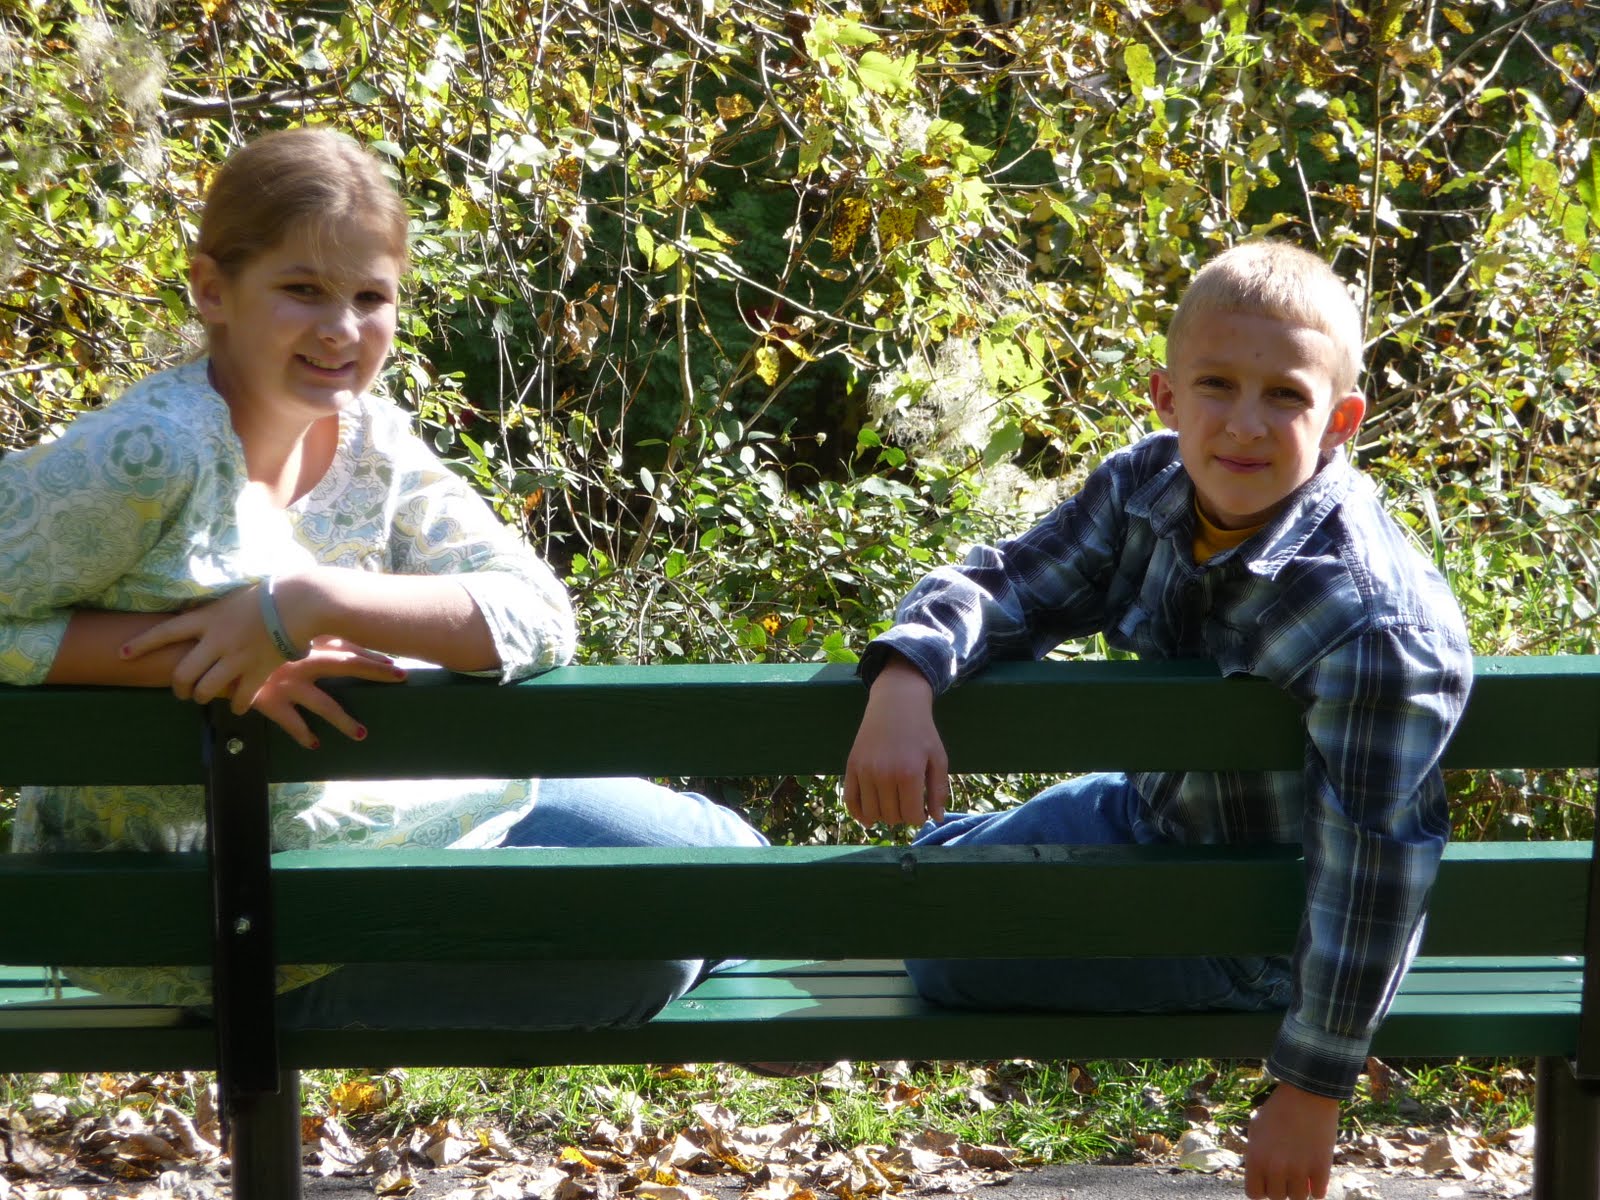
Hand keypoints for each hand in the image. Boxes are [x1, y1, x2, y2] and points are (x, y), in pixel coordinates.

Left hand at [121, 582, 302, 712]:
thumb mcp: (232, 596)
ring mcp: (236, 658)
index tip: (122, 654)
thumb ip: (215, 610)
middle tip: (183, 691)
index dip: (141, 644)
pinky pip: (241, 697)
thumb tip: (204, 617)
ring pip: (207, 689)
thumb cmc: (269, 592)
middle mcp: (216, 641)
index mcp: (207, 619)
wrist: (298, 602)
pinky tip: (238, 705)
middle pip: (183, 673)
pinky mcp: (257, 671)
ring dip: (203, 696)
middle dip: (179, 687)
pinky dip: (238, 705)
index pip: (165, 632)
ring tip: (205, 696)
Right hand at [248, 637, 407, 748]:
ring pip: (324, 704)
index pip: (343, 641)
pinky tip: (315, 744)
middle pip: (346, 663)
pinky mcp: (268, 701)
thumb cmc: (234, 635)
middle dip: (374, 670)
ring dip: (343, 720)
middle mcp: (298, 659)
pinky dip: (303, 734)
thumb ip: (288, 627)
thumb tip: (308, 623)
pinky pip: (292, 722)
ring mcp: (286, 682)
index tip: (391, 656)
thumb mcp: (264, 626)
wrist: (203, 648)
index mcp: (299, 638)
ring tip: (362, 734)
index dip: (368, 649)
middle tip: (401, 676)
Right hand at [842, 656, 949, 826]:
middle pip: (891, 816)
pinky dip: (858, 814)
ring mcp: (865, 771)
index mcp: (909, 773)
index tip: (922, 811)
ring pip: (871, 812)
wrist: (895, 703)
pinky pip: (850, 800)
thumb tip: (937, 819)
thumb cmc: (921, 731)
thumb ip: (938, 790)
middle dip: (902, 816)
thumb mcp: (938, 758)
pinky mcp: (851, 766)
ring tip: (892, 807)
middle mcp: (884, 775)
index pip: (911, 815)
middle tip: (908, 805)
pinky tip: (868, 819)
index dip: (919, 818)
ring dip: (883, 816)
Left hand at [1245, 1082, 1339, 1199]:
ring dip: (1300, 1189)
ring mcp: (1299, 1170)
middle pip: (1277, 1197)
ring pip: (1298, 1198)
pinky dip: (1317, 1188)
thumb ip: (1255, 1154)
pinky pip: (1318, 1194)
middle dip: (1281, 1187)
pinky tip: (1315, 1175)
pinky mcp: (1321, 1168)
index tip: (1268, 1181)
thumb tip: (1259, 1176)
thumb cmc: (1278, 1109)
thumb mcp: (1256, 1129)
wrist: (1307, 1094)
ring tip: (1301, 1173)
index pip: (1254, 1193)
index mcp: (1256, 1158)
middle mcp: (1275, 1168)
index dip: (1261, 1189)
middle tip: (1286, 1173)